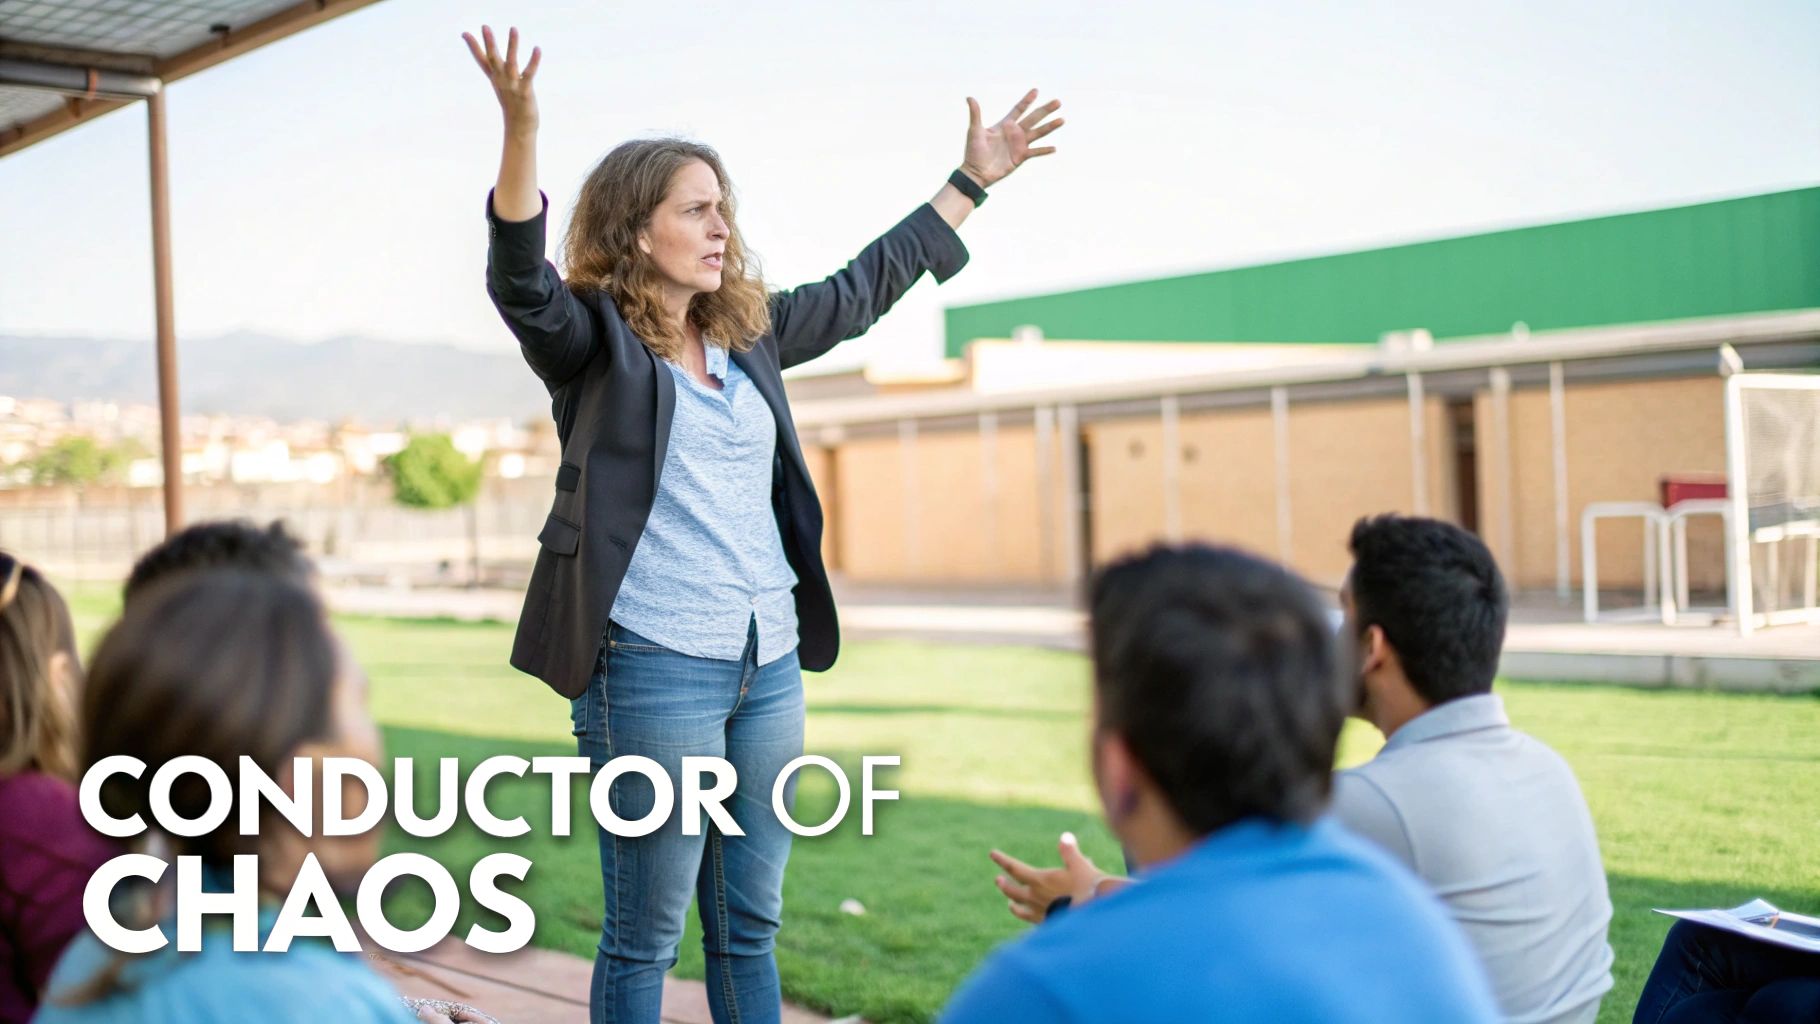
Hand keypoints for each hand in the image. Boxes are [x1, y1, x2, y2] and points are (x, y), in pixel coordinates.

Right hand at [462, 25, 540, 134]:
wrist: (519, 128)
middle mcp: (501, 80)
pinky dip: (533, 61)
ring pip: (511, 61)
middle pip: (493, 58)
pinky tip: (537, 49)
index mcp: (495, 78)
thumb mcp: (502, 87)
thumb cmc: (512, 106)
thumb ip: (499, 75)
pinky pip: (529, 73)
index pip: (481, 60)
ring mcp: (512, 85)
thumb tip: (495, 66)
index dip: (473, 47)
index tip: (464, 33)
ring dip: (512, 45)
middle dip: (489, 42)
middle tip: (485, 26)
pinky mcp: (525, 90)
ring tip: (513, 29)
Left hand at [961, 89, 1063, 187]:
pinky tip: (1054, 148)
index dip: (1027, 100)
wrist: (976, 172)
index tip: (1036, 90)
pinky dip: (1044, 150)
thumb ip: (975, 114)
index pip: (1018, 109)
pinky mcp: (1020, 157)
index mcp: (1005, 125)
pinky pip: (1035, 152)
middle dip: (1045, 110)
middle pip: (1033, 118)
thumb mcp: (975, 130)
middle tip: (1058, 102)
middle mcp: (1014, 133)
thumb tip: (969, 97)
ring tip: (1062, 120)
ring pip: (1038, 133)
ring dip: (1050, 127)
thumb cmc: (973, 151)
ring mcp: (1019, 145)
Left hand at [989, 831, 1109, 923]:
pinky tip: (1031, 919)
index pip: (1015, 868)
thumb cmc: (1088, 887)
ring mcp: (1040, 913)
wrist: (1095, 915)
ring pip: (1020, 909)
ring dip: (1013, 904)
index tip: (992, 854)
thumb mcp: (1080, 865)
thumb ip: (1069, 852)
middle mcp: (1035, 898)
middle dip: (1004, 884)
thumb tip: (1065, 837)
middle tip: (997, 880)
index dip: (1002, 860)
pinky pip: (1032, 922)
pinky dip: (1028, 918)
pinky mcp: (1048, 925)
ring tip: (1010, 904)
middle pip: (1013, 891)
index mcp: (1039, 880)